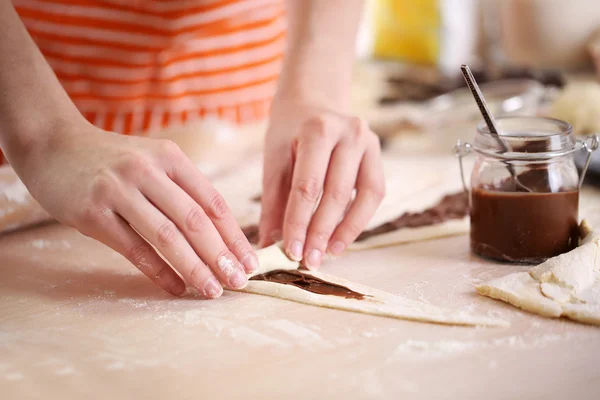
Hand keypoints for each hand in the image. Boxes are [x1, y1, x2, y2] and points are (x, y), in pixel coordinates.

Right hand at [18, 124, 256, 296]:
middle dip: (221, 256)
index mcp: (170, 157)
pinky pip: (133, 249)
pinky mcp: (92, 213)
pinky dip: (158, 272)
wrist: (53, 145)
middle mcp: (147, 170)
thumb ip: (182, 190)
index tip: (251, 262)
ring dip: (194, 268)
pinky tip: (176, 288)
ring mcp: (118, 191)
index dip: (235, 236)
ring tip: (213, 291)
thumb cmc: (112, 160)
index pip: (212, 201)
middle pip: (194, 220)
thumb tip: (219, 236)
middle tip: (239, 282)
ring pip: (166, 236)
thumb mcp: (152, 161)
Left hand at [259, 102, 385, 268]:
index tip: (291, 252)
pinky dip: (358, 220)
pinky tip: (341, 240)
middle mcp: (350, 132)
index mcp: (318, 129)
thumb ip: (273, 203)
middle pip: (336, 193)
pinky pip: (374, 194)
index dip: (299, 222)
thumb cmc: (289, 134)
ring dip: (345, 231)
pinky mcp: (378, 155)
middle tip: (308, 260)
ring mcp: (369, 142)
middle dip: (321, 232)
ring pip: (363, 196)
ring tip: (327, 254)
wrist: (312, 103)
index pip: (308, 186)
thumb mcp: (274, 160)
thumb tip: (269, 246)